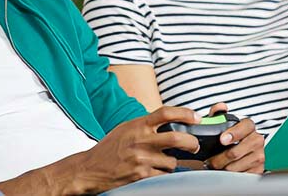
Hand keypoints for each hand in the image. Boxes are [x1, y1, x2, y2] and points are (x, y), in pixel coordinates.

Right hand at [74, 106, 200, 192]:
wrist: (91, 169)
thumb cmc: (110, 148)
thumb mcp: (126, 128)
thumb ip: (146, 124)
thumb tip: (170, 122)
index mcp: (138, 125)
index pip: (166, 113)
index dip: (185, 113)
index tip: (196, 118)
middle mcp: (141, 140)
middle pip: (177, 138)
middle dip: (192, 143)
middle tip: (195, 145)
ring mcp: (142, 158)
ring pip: (172, 161)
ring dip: (172, 163)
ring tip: (162, 162)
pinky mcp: (141, 175)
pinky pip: (163, 174)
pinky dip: (163, 173)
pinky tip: (154, 171)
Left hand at [204, 103, 264, 173]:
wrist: (240, 155)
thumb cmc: (229, 139)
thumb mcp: (222, 125)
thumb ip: (218, 114)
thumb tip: (220, 107)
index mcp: (249, 127)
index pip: (245, 126)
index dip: (233, 133)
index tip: (222, 139)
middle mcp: (257, 141)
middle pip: (236, 152)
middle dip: (219, 158)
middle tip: (209, 160)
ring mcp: (259, 156)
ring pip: (236, 166)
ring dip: (222, 168)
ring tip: (215, 166)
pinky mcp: (258, 170)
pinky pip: (241, 176)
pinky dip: (230, 176)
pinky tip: (224, 172)